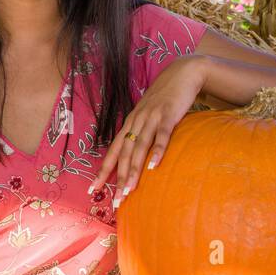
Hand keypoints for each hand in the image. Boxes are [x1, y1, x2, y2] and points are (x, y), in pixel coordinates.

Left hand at [86, 55, 207, 207]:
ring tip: (129, 191)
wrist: (182, 73)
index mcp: (130, 124)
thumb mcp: (148, 115)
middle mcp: (136, 122)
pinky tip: (154, 167)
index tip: (93, 190)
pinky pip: (162, 136)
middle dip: (117, 179)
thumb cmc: (164, 98)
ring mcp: (152, 118)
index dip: (102, 171)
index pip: (113, 151)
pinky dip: (158, 151)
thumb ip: (141, 133)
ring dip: (133, 171)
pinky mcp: (168, 115)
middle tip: (115, 201)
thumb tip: (137, 156)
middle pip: (123, 154)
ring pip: (139, 148)